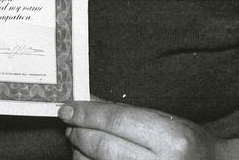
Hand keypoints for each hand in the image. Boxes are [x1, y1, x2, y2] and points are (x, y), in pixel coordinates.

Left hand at [58, 100, 238, 158]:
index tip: (67, 108)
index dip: (86, 114)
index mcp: (169, 138)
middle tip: (69, 122)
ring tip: (79, 140)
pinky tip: (88, 158)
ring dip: (81, 152)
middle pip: (103, 146)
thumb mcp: (163, 120)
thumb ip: (125, 113)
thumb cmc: (188, 143)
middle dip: (79, 132)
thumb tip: (88, 102)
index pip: (115, 121)